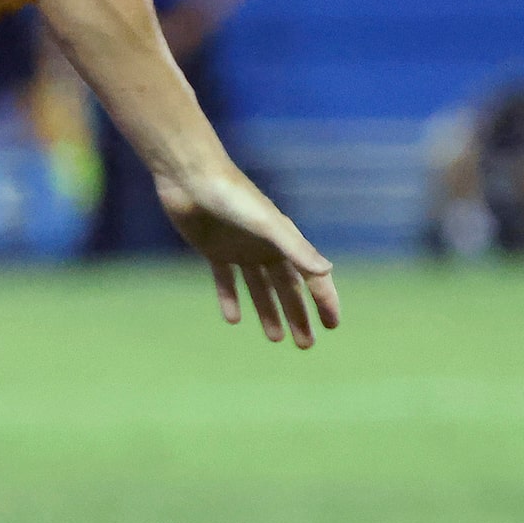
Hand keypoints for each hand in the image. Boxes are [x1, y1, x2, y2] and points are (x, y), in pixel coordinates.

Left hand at [155, 161, 342, 349]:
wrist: (190, 177)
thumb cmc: (232, 196)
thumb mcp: (267, 224)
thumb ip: (296, 248)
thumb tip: (327, 271)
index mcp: (282, 241)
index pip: (310, 277)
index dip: (324, 301)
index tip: (332, 326)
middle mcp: (265, 247)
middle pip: (287, 288)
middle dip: (298, 315)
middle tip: (306, 345)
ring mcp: (240, 249)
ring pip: (259, 288)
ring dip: (268, 312)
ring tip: (275, 339)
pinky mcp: (214, 250)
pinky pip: (225, 280)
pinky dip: (230, 298)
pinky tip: (233, 320)